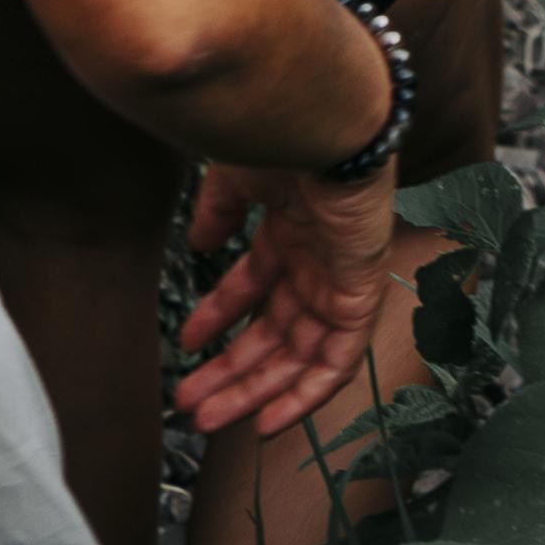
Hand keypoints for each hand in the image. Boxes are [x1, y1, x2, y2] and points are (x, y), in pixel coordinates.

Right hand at [169, 155, 404, 442]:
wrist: (329, 124)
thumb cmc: (284, 137)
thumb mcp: (237, 176)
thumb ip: (219, 211)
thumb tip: (199, 244)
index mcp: (288, 229)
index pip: (252, 287)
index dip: (218, 318)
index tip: (186, 346)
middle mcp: (314, 261)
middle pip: (273, 333)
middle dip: (231, 372)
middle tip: (192, 406)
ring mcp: (337, 281)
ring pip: (298, 356)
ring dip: (255, 392)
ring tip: (211, 420)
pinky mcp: (359, 297)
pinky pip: (337, 360)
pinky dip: (306, 395)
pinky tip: (269, 420)